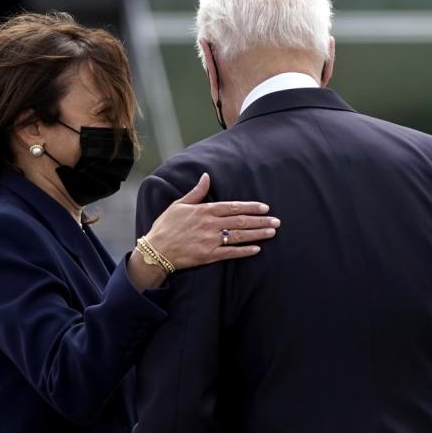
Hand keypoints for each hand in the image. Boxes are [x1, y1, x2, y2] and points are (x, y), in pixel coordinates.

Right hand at [144, 173, 278, 270]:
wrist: (155, 250)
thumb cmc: (166, 226)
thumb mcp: (179, 204)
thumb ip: (196, 192)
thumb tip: (206, 176)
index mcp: (204, 211)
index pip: (233, 207)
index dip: (250, 207)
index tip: (265, 207)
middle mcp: (210, 225)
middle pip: (240, 221)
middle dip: (260, 221)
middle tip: (276, 221)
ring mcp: (210, 241)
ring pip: (239, 236)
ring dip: (257, 234)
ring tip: (272, 232)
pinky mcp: (208, 256)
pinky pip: (230, 253)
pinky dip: (244, 251)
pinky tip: (257, 249)